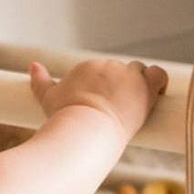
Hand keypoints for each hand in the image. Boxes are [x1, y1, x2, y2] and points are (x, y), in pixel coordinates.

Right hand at [28, 58, 167, 140]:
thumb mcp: (47, 99)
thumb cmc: (64, 119)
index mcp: (87, 67)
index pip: (102, 71)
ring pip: (140, 73)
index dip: (106, 89)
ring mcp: (128, 74)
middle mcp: (108, 65)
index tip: (103, 106)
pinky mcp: (145, 85)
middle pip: (121, 72)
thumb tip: (33, 65)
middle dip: (121, 88)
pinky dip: (160, 84)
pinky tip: (156, 98)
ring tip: (134, 107)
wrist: (85, 129)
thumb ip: (40, 81)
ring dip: (139, 87)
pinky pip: (159, 75)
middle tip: (118, 111)